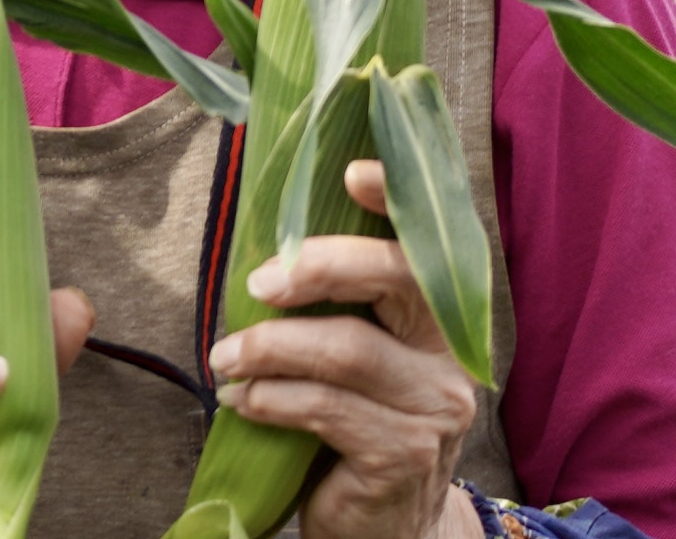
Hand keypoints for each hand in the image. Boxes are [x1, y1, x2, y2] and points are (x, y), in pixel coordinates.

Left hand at [207, 163, 486, 538]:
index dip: (395, 200)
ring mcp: (435, 408)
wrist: (381, 529)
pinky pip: (325, 408)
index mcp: (440, 316)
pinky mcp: (404, 454)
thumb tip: (263, 245)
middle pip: (395, 278)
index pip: (427, 242)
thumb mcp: (351, 357)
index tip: (350, 172)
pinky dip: (270, 398)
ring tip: (224, 359)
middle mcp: (451, 356)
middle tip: (256, 285)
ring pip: (347, 349)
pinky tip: (240, 400)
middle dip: (318, 265)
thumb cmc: (355, 425)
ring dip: (268, 347)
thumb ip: (334, 304)